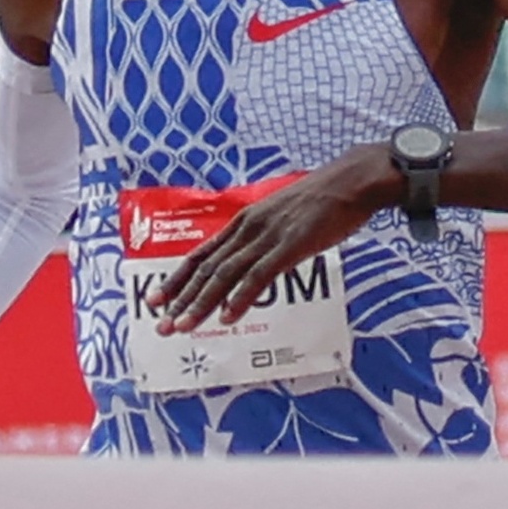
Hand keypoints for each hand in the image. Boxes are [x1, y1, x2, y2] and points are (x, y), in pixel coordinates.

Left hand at [151, 147, 394, 331]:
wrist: (351, 182)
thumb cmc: (322, 201)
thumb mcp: (282, 218)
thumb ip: (264, 239)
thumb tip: (254, 261)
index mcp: (244, 222)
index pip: (202, 254)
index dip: (177, 278)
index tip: (156, 299)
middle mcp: (248, 229)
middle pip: (206, 268)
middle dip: (181, 298)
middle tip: (161, 325)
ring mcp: (267, 237)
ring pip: (225, 274)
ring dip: (202, 303)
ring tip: (184, 327)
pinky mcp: (289, 246)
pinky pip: (259, 276)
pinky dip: (240, 298)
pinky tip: (227, 318)